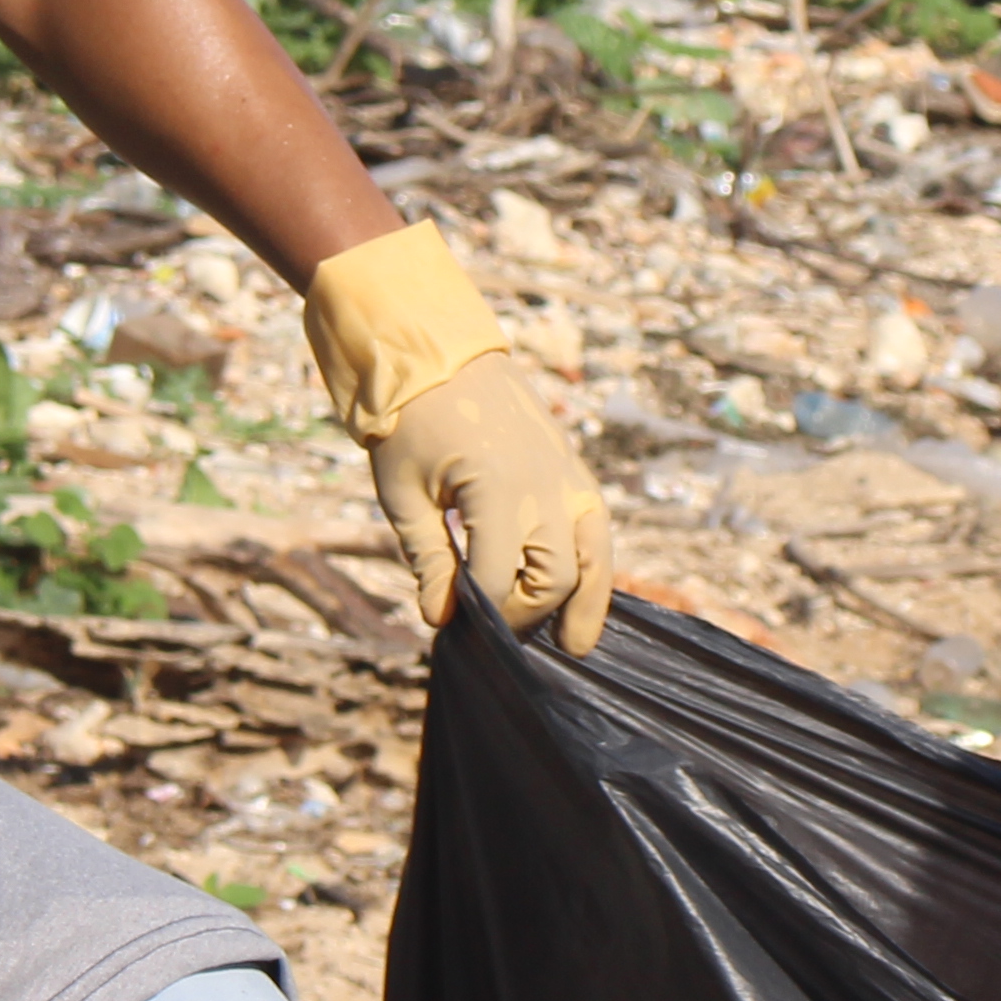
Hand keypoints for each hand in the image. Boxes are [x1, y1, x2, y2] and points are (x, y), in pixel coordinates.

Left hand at [367, 352, 613, 653]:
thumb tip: (441, 619)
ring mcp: (569, 476)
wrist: (439, 353)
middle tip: (494, 632)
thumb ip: (428, 558)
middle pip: (554, 577)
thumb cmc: (410, 422)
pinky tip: (582, 598)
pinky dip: (594, 567)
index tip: (452, 626)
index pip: (497, 578)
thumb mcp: (404, 494)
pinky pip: (597, 528)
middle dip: (525, 613)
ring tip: (574, 646)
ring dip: (586, 604)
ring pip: (594, 557)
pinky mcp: (575, 469)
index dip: (477, 611)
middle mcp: (547, 486)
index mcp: (498, 490)